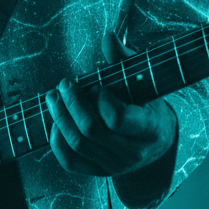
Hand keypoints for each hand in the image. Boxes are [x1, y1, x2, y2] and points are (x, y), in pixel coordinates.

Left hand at [45, 31, 176, 177]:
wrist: (155, 142)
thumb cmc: (147, 104)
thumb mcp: (143, 81)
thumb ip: (125, 59)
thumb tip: (108, 37)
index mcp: (150, 129)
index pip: (117, 118)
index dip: (101, 99)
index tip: (97, 86)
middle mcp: (133, 152)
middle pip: (91, 130)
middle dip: (72, 103)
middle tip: (64, 84)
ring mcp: (114, 166)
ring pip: (78, 145)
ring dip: (60, 118)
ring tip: (53, 97)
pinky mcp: (99, 172)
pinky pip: (70, 162)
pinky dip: (57, 141)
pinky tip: (55, 121)